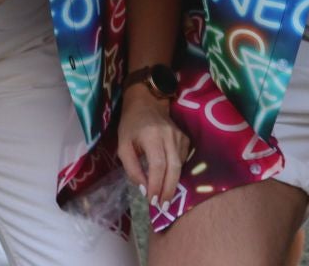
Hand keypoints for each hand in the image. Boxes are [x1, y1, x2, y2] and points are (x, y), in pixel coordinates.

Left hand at [116, 88, 190, 204]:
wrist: (147, 102)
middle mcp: (169, 135)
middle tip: (163, 207)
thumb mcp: (123, 146)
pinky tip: (169, 181)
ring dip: (173, 184)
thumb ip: (132, 168)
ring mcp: (180, 136)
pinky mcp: (186, 138)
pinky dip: (177, 173)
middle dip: (168, 190)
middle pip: (173, 168)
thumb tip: (143, 188)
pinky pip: (183, 160)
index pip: (158, 165)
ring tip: (165, 199)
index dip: (156, 185)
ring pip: (180, 166)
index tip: (152, 200)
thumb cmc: (131, 125)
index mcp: (151, 136)